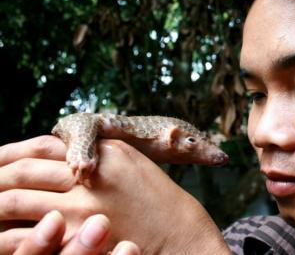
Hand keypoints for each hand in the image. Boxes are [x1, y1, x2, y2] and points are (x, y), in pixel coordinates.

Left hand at [0, 136, 229, 253]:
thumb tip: (53, 154)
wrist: (182, 236)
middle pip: (22, 171)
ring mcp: (80, 210)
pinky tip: (1, 235)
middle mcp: (89, 177)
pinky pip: (26, 237)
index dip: (11, 153)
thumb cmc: (158, 202)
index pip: (41, 147)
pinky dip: (6, 235)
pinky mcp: (77, 241)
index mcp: (102, 153)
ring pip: (14, 202)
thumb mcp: (132, 166)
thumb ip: (94, 156)